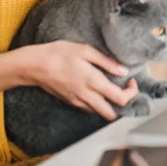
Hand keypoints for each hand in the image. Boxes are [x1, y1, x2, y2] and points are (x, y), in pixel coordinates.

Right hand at [23, 41, 137, 120]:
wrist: (35, 65)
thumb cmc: (60, 54)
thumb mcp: (86, 51)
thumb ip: (107, 62)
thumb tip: (123, 70)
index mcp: (93, 82)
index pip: (120, 99)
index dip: (131, 92)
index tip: (131, 81)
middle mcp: (87, 97)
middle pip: (112, 114)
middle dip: (123, 105)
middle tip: (124, 89)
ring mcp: (78, 102)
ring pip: (100, 113)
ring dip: (110, 106)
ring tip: (112, 89)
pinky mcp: (71, 102)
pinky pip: (89, 109)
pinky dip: (98, 104)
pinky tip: (97, 90)